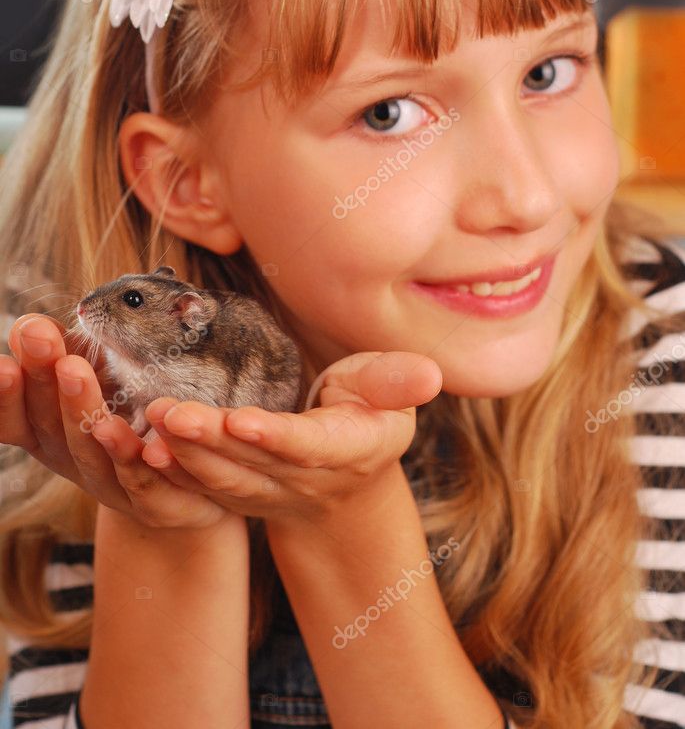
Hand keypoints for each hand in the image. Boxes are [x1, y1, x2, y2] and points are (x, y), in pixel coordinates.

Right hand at [0, 314, 239, 528]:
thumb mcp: (93, 379)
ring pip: (90, 452)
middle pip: (50, 427)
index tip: (3, 365)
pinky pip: (143, 482)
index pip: (14, 420)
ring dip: (79, 410)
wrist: (189, 484)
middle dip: (43, 383)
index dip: (5, 397)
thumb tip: (33, 325)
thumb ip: (61, 355)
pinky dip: (135, 453)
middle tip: (42, 339)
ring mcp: (109, 485)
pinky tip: (138, 431)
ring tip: (74, 370)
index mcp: (47, 434)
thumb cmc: (129, 411)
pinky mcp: (152, 504)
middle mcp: (70, 460)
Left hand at [138, 351, 442, 527]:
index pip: (309, 447)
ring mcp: (271, 494)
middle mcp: (306, 479)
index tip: (241, 420)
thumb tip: (430, 374)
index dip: (276, 438)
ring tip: (150, 422)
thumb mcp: (391, 392)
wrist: (347, 481)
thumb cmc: (370, 415)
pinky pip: (205, 488)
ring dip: (185, 455)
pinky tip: (142, 449)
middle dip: (210, 440)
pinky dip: (175, 473)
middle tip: (167, 412)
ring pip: (224, 479)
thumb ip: (398, 381)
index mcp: (347, 450)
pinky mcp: (242, 496)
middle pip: (254, 463)